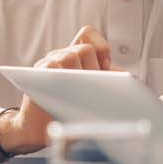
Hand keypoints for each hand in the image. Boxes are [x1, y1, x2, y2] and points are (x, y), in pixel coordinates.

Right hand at [0, 26, 113, 153]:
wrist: (39, 128)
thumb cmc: (67, 110)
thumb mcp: (91, 93)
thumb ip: (106, 81)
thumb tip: (124, 76)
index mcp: (76, 56)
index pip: (87, 35)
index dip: (101, 46)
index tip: (106, 65)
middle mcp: (61, 56)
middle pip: (84, 49)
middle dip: (94, 69)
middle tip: (92, 87)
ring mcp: (49, 64)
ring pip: (70, 56)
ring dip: (80, 74)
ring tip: (80, 92)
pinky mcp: (38, 74)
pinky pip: (52, 66)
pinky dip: (63, 77)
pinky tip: (67, 91)